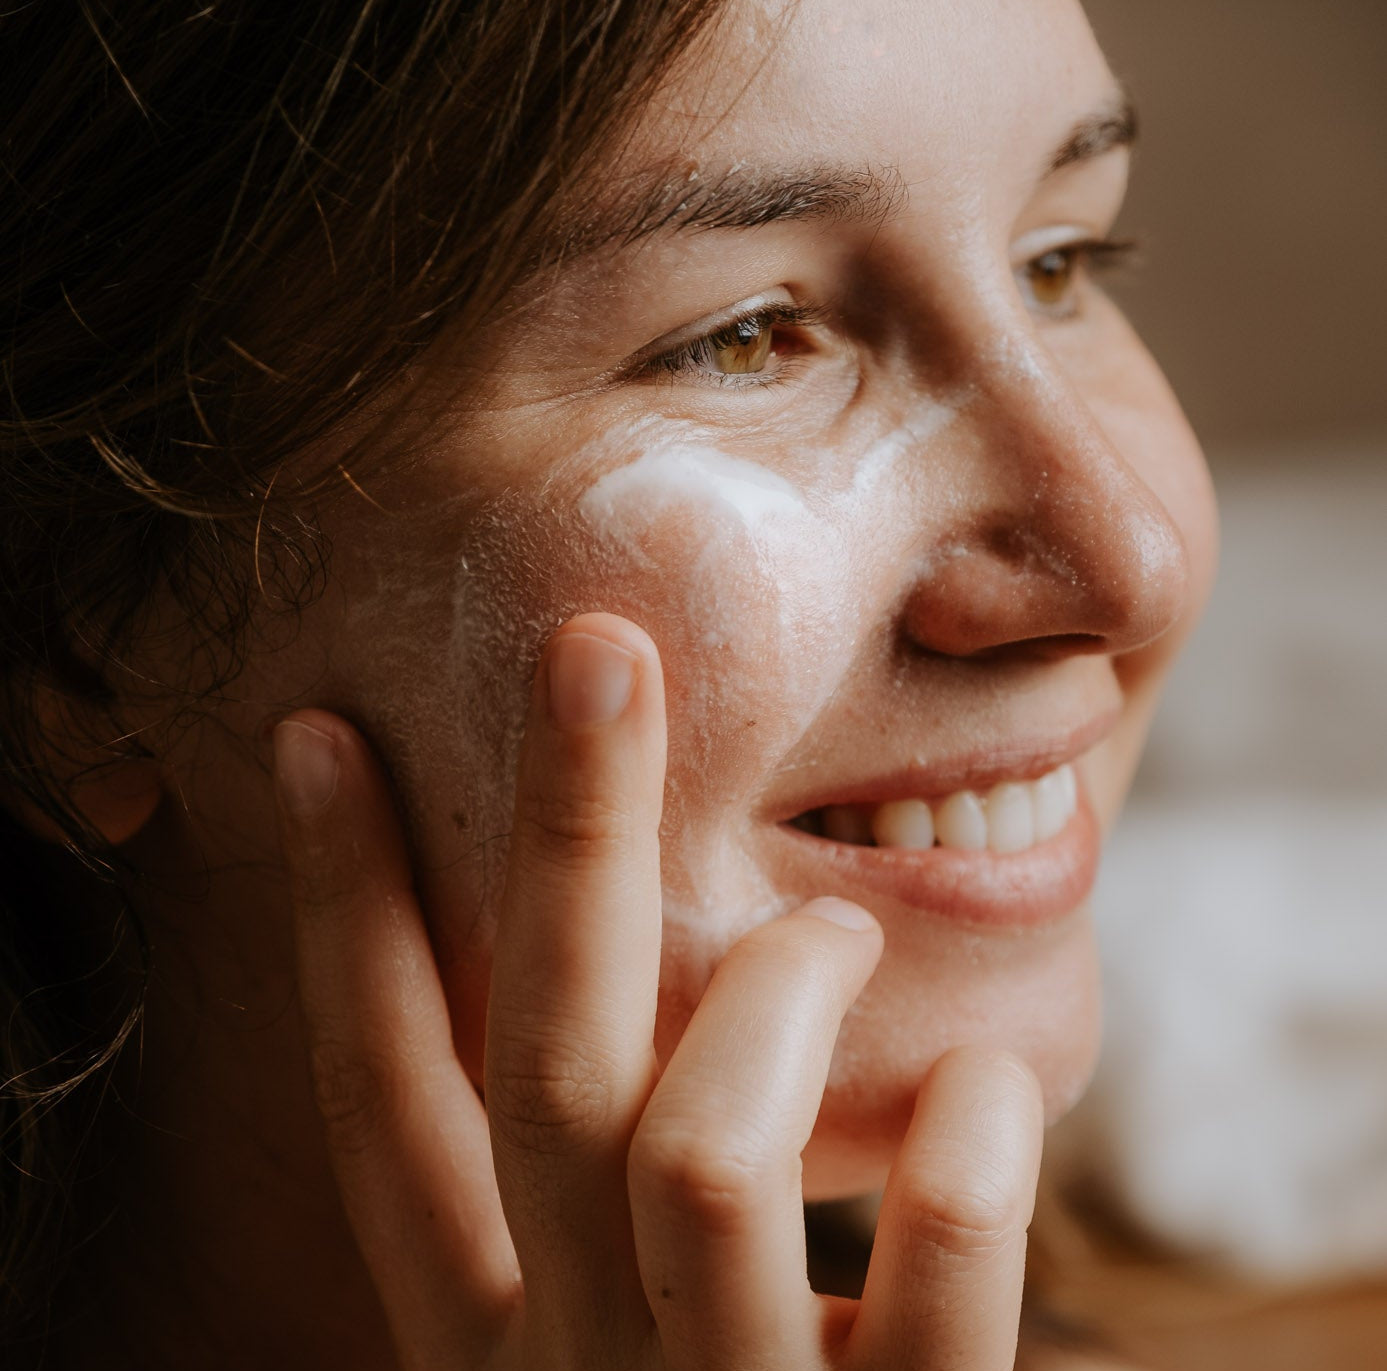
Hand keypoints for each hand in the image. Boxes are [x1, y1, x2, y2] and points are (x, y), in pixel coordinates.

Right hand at [273, 612, 1043, 1369]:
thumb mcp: (610, 1334)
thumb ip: (607, 1191)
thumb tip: (660, 962)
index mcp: (486, 1333)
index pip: (375, 1092)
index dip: (340, 912)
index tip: (319, 742)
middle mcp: (567, 1370)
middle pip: (536, 1059)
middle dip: (562, 831)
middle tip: (598, 652)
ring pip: (698, 1145)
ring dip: (777, 988)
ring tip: (832, 930)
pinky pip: (939, 1260)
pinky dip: (976, 1138)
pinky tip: (990, 1087)